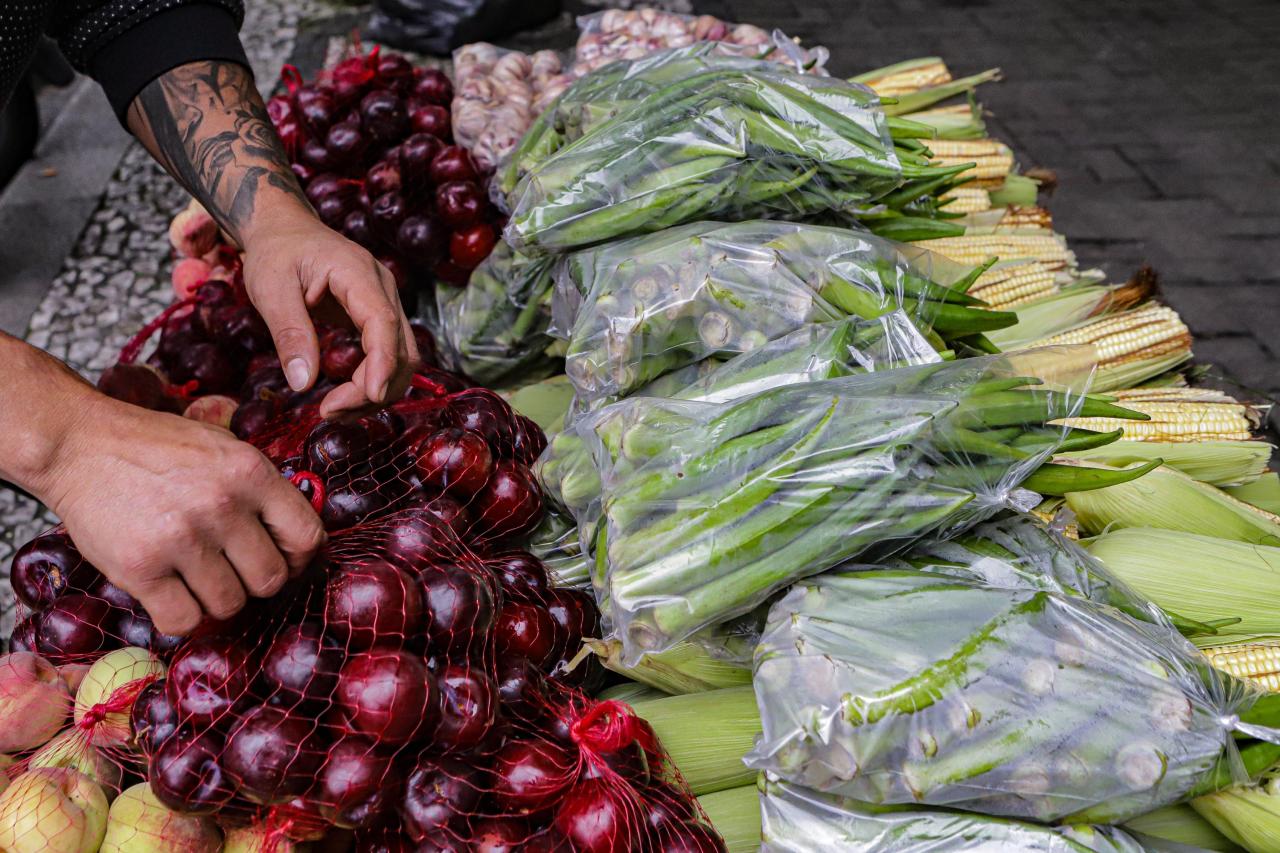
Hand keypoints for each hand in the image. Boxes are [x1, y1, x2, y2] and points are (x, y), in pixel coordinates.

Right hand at [38, 393, 325, 635]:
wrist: (79, 444)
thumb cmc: (157, 449)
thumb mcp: (223, 448)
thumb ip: (262, 489)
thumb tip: (303, 540)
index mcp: (251, 473)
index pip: (307, 537)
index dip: (299, 558)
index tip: (281, 559)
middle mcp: (222, 505)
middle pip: (270, 579)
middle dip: (255, 583)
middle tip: (231, 569)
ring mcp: (181, 538)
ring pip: (229, 605)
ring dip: (214, 599)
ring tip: (193, 574)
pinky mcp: (140, 567)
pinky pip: (183, 621)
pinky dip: (179, 616)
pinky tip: (169, 592)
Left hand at [241, 206, 417, 417]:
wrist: (284, 229)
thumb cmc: (275, 252)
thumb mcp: (270, 289)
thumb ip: (289, 333)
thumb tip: (303, 383)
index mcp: (358, 273)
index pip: (382, 322)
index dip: (381, 363)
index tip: (369, 395)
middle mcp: (383, 288)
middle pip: (401, 348)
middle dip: (374, 388)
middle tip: (330, 412)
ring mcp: (385, 303)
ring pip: (401, 358)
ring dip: (376, 392)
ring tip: (334, 411)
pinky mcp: (377, 317)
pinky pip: (388, 355)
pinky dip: (372, 381)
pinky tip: (345, 398)